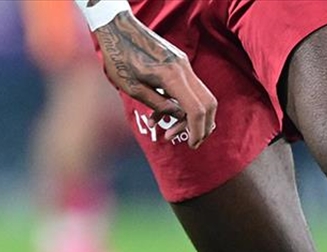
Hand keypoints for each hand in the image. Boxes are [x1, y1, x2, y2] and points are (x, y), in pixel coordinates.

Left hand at [94, 12, 216, 147]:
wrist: (118, 31)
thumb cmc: (119, 59)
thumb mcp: (133, 88)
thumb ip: (158, 104)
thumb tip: (178, 117)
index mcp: (171, 76)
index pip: (196, 109)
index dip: (197, 130)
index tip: (191, 145)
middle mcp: (183, 68)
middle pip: (208, 103)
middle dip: (202, 126)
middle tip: (190, 143)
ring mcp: (183, 64)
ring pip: (201, 96)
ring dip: (190, 117)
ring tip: (167, 132)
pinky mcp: (179, 63)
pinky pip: (188, 88)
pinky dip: (180, 104)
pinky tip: (160, 116)